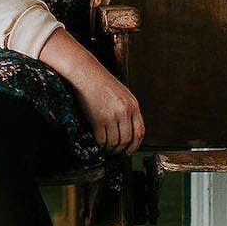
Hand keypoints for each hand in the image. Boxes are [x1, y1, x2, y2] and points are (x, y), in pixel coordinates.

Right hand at [39, 28, 144, 153]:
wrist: (87, 73)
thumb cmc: (102, 82)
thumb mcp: (123, 93)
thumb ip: (128, 110)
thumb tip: (128, 129)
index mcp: (133, 105)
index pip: (140, 131)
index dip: (135, 145)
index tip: (130, 150)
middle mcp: (125, 112)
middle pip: (127, 139)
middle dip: (121, 149)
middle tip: (115, 152)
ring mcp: (112, 116)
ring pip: (115, 142)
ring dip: (110, 148)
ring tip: (106, 148)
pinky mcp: (98, 120)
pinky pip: (102, 139)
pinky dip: (101, 145)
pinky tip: (99, 143)